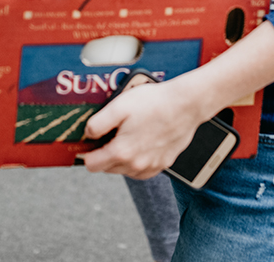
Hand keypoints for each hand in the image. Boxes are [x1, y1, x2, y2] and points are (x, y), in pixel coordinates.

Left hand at [81, 79, 203, 179]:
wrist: (186, 104)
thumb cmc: (154, 103)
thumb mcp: (118, 106)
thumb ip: (97, 124)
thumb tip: (88, 135)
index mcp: (121, 152)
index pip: (91, 165)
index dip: (87, 152)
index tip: (90, 143)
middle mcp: (136, 165)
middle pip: (107, 168)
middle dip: (105, 154)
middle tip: (112, 133)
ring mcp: (151, 166)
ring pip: (125, 170)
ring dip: (122, 158)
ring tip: (129, 135)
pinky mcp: (163, 164)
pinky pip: (142, 169)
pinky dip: (138, 160)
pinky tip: (141, 143)